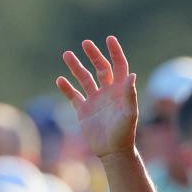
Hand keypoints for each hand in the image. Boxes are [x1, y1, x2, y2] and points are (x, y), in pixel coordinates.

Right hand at [57, 36, 138, 161]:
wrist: (113, 153)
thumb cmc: (124, 133)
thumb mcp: (129, 113)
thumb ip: (129, 94)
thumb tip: (131, 75)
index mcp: (120, 91)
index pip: (119, 66)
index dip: (115, 53)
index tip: (109, 39)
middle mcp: (108, 93)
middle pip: (101, 68)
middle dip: (94, 55)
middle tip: (85, 43)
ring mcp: (95, 101)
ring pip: (84, 79)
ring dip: (76, 67)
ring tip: (66, 54)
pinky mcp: (83, 111)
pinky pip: (73, 96)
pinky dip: (67, 88)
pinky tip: (60, 79)